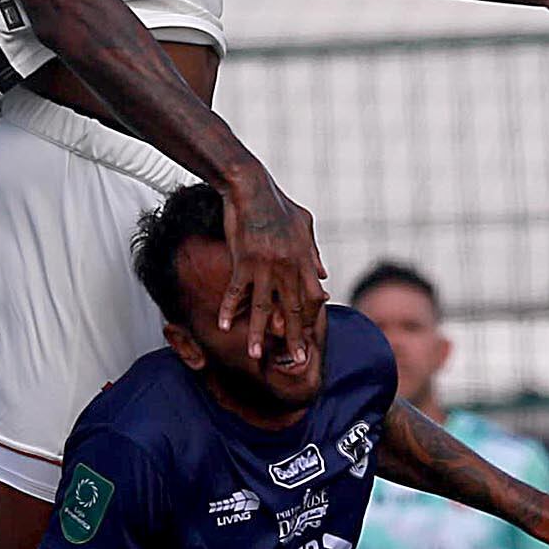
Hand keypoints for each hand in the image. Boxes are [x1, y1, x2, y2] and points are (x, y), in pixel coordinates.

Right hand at [213, 169, 327, 357]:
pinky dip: (230, 309)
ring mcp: (266, 265)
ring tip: (255, 354)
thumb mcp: (305, 225)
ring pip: (265, 307)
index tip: (307, 335)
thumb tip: (324, 275)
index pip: (314, 297)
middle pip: (294, 309)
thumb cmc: (277, 204)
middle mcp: (288, 266)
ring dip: (260, 333)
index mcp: (304, 259)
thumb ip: (314, 253)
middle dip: (295, 337)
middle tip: (295, 361)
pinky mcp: (243, 260)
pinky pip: (237, 291)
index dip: (311, 319)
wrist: (251, 187)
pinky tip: (224, 326)